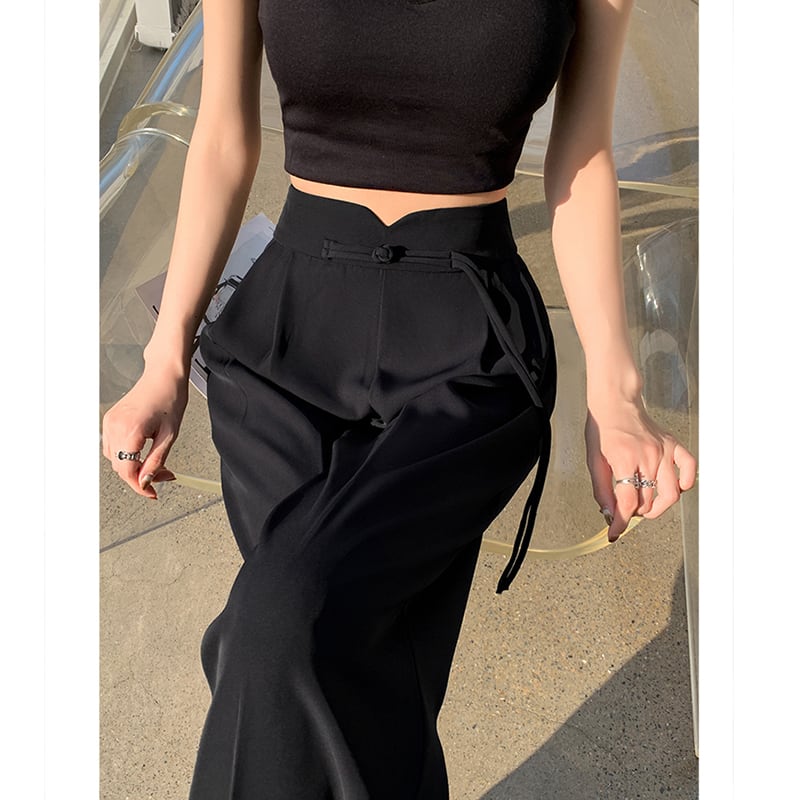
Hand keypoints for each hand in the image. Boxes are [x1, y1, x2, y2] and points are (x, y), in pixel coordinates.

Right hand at [101, 367, 188, 498]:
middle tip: (163, 475)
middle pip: (120, 467)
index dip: (140, 486)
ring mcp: (109, 423)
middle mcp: (114, 427)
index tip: (153, 493)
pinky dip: (127, 454)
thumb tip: (147, 481)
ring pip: (116, 459)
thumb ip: (156, 460)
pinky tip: (143, 452)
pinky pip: (113, 447)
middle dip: (141, 476)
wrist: (163, 376)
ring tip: (156, 463)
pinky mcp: (110, 420)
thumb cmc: (170, 398)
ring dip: (133, 466)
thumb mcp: (170, 435)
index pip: (127, 471)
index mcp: (130, 431)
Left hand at [584, 396, 696, 541]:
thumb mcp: (593, 460)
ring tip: (646, 506)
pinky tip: (674, 488)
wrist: (615, 403)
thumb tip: (609, 514)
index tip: (614, 534)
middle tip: (626, 509)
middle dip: (635, 512)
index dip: (619, 523)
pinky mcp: (673, 445)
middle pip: (648, 500)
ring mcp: (663, 451)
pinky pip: (689, 468)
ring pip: (671, 493)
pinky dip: (686, 483)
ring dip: (658, 507)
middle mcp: (647, 456)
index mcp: (623, 459)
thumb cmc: (602, 430)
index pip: (626, 502)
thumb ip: (601, 489)